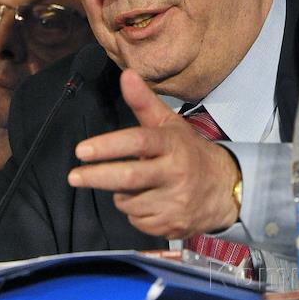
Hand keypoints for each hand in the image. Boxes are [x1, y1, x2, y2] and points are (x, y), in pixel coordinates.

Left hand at [68, 69, 240, 238]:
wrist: (225, 188)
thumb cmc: (189, 151)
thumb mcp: (169, 124)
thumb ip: (144, 101)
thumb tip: (126, 74)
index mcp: (172, 144)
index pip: (137, 142)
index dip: (107, 146)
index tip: (81, 151)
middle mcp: (175, 172)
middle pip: (129, 178)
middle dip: (97, 177)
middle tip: (74, 176)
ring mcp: (175, 202)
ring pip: (129, 202)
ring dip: (120, 194)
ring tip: (133, 185)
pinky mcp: (173, 225)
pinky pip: (138, 222)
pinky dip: (134, 213)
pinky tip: (147, 201)